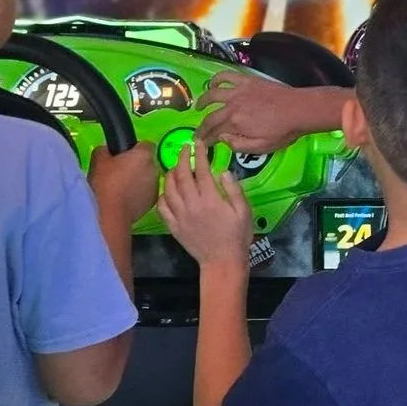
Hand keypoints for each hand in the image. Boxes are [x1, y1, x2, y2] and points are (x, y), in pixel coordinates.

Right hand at [88, 142, 160, 227]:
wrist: (110, 212)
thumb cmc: (104, 182)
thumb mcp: (98, 159)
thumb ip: (105, 150)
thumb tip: (107, 151)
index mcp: (144, 155)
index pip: (145, 145)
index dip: (134, 148)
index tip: (123, 155)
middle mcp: (154, 169)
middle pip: (147, 162)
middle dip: (137, 165)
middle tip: (119, 171)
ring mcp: (156, 187)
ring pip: (148, 178)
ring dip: (139, 180)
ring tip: (121, 187)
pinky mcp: (152, 203)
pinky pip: (146, 193)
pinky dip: (138, 194)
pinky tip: (125, 199)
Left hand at [160, 138, 252, 267]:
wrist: (222, 261)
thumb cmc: (237, 236)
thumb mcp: (244, 211)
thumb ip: (234, 190)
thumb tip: (222, 171)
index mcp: (210, 199)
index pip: (202, 170)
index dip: (200, 154)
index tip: (199, 144)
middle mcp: (192, 204)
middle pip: (182, 175)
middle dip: (182, 158)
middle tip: (185, 149)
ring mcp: (180, 216)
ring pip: (169, 189)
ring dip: (171, 174)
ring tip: (176, 167)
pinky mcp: (173, 226)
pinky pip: (162, 207)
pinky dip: (162, 195)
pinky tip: (167, 191)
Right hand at [196, 71, 348, 153]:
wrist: (299, 109)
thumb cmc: (283, 132)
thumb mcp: (262, 147)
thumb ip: (238, 145)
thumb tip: (221, 138)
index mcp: (235, 123)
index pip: (214, 133)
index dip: (206, 139)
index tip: (202, 143)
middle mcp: (232, 106)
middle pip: (211, 116)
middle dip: (201, 126)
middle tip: (198, 132)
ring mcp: (238, 91)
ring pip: (213, 94)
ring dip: (203, 100)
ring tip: (198, 106)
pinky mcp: (246, 81)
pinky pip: (226, 76)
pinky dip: (216, 79)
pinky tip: (213, 84)